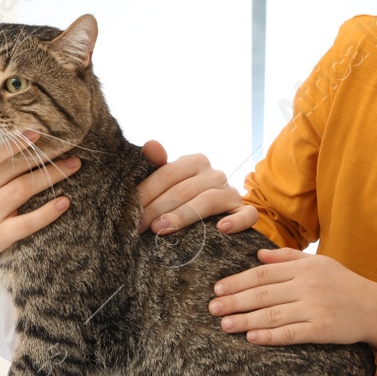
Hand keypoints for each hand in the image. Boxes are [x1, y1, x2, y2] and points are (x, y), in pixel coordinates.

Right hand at [0, 129, 81, 269]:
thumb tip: (30, 133)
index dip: (15, 143)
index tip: (38, 132)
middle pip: (15, 169)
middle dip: (44, 156)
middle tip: (69, 144)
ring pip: (24, 190)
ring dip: (52, 176)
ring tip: (73, 165)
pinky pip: (27, 223)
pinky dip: (48, 213)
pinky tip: (64, 202)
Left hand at [135, 141, 249, 234]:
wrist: (215, 214)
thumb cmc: (182, 197)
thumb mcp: (168, 182)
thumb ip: (156, 164)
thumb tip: (150, 146)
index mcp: (195, 161)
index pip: (168, 173)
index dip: (147, 191)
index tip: (129, 210)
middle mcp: (215, 174)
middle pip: (184, 189)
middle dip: (158, 208)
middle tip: (139, 226)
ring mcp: (232, 192)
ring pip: (208, 200)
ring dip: (183, 215)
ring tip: (162, 229)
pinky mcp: (244, 211)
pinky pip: (246, 215)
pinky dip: (236, 221)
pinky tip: (221, 229)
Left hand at [208, 248, 376, 358]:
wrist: (375, 307)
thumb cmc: (343, 284)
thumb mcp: (318, 263)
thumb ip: (287, 257)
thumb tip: (258, 255)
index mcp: (303, 268)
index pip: (263, 273)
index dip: (238, 281)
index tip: (218, 288)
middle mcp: (307, 286)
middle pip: (263, 293)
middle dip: (235, 301)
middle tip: (212, 308)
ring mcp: (315, 308)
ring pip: (273, 314)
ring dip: (245, 320)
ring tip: (224, 324)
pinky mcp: (322, 330)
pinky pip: (291, 333)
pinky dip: (270, 336)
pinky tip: (252, 338)